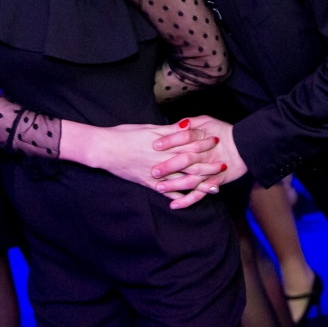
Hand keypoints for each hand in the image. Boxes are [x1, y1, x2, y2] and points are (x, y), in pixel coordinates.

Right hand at [60, 120, 223, 196]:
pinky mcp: (148, 183)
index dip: (204, 143)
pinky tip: (190, 201)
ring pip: (181, 180)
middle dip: (208, 166)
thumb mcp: (147, 128)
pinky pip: (166, 192)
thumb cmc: (124, 134)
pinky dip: (178, 197)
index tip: (216, 141)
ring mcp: (156, 173)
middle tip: (223, 166)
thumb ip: (169, 130)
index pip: (188, 143)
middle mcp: (162, 159)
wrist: (104, 149)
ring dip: (199, 185)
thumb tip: (188, 126)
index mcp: (163, 144)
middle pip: (190, 164)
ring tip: (214, 187)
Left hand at [149, 116, 248, 209]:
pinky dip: (187, 200)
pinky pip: (199, 194)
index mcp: (203, 139)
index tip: (155, 145)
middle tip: (153, 171)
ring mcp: (209, 171)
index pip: (185, 137)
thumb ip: (190, 123)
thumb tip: (175, 125)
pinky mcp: (214, 182)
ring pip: (191, 180)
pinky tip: (174, 204)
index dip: (169, 141)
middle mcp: (205, 156)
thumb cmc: (223, 132)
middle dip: (169, 166)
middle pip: (186, 160)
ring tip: (159, 188)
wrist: (246, 146)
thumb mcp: (207, 121)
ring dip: (174, 185)